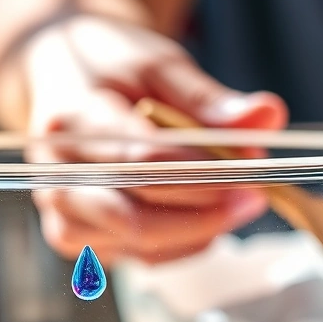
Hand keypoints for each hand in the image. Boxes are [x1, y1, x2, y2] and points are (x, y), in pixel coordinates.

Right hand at [23, 15, 286, 264]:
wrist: (58, 76)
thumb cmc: (108, 69)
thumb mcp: (157, 63)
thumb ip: (206, 97)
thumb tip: (266, 116)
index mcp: (70, 122)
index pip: (139, 160)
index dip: (199, 172)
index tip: (249, 168)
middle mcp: (57, 175)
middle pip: (134, 217)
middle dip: (203, 213)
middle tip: (254, 196)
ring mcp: (63, 213)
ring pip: (139, 245)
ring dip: (197, 232)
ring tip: (235, 201)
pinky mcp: (76, 238)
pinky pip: (139, 258)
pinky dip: (182, 244)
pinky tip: (206, 217)